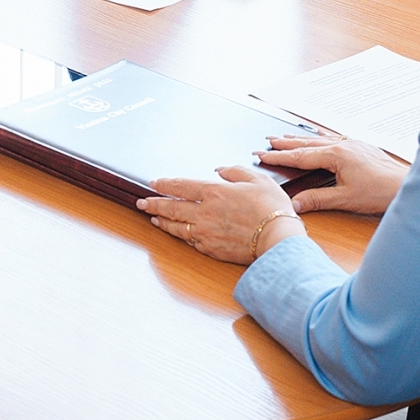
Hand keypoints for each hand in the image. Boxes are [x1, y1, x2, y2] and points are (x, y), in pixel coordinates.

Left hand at [138, 165, 300, 263]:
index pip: (181, 186)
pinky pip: (190, 241)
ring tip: (153, 218)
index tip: (153, 183)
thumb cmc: (272, 209)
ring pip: (177, 227)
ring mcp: (206, 233)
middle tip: (141, 203)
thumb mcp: (257, 179)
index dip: (165, 184)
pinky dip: (180, 235)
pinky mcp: (212, 249)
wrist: (279, 239)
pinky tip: (177, 233)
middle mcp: (205, 213)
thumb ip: (236, 171)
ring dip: (162, 221)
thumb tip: (221, 170)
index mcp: (214, 192)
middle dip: (154, 204)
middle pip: (171, 208)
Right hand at [257, 133, 406, 215]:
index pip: (300, 157)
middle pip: (306, 144)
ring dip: (300, 139)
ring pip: (319, 139)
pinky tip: (316, 137)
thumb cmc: (380, 191)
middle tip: (266, 141)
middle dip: (284, 143)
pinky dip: (318, 138)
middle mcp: (343, 145)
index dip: (279, 157)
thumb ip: (317, 200)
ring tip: (284, 137)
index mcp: (336, 156)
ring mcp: (352, 144)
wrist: (404, 185)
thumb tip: (294, 203)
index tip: (262, 154)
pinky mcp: (360, 147)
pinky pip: (333, 138)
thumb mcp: (345, 199)